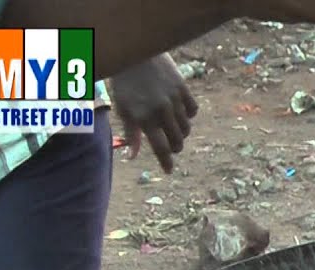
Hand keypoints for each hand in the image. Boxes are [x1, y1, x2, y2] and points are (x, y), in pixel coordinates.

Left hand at [108, 53, 198, 173]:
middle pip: (176, 141)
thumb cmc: (124, 83)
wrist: (134, 54)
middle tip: (171, 147)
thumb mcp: (123, 109)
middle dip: (174, 148)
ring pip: (186, 127)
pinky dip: (188, 116)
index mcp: (144, 119)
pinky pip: (192, 110)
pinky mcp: (183, 89)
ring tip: (174, 130)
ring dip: (181, 133)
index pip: (160, 148)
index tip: (169, 170)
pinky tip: (181, 114)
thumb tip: (131, 156)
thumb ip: (131, 133)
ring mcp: (174, 100)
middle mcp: (161, 112)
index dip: (166, 162)